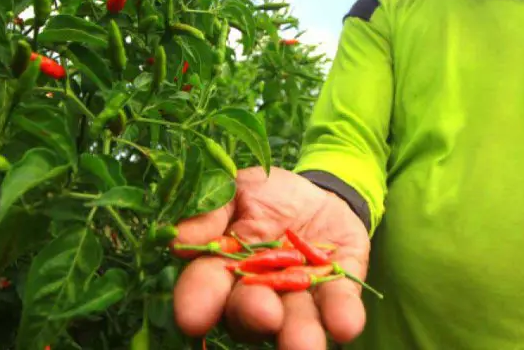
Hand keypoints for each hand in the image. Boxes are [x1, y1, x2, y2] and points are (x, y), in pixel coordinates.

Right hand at [171, 166, 371, 348]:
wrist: (317, 193)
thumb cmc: (266, 195)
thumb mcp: (238, 189)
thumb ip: (211, 210)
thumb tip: (179, 240)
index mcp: (222, 269)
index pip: (203, 289)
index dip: (197, 303)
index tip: (192, 317)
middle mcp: (256, 295)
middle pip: (248, 315)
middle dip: (253, 316)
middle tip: (264, 314)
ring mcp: (297, 298)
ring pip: (293, 322)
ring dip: (298, 333)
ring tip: (304, 344)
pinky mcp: (336, 294)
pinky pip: (338, 308)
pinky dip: (341, 316)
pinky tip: (344, 325)